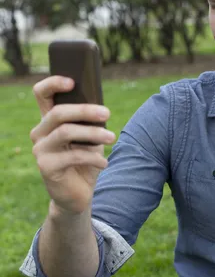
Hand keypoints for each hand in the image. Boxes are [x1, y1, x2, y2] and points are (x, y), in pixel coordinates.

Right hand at [30, 75, 115, 213]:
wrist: (79, 195)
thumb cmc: (86, 161)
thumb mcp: (90, 139)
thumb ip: (90, 122)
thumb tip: (101, 108)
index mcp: (49, 120)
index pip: (42, 94)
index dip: (53, 83)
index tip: (73, 81)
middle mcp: (39, 132)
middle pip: (58, 112)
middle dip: (84, 110)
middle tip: (107, 112)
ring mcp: (40, 150)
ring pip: (66, 132)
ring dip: (92, 133)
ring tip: (111, 137)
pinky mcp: (46, 167)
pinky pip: (72, 156)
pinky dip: (93, 158)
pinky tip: (105, 163)